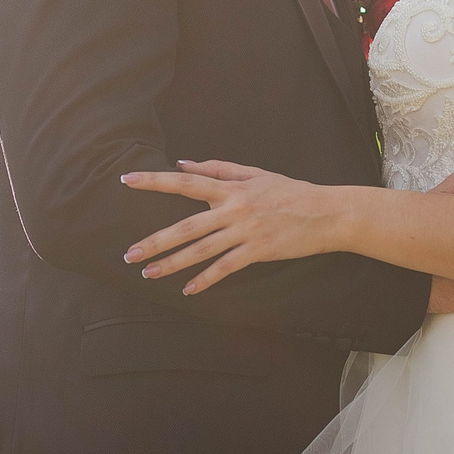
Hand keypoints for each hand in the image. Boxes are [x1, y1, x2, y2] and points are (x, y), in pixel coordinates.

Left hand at [119, 159, 344, 295]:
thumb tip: (183, 163)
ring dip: (172, 263)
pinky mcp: (258, 251)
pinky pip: (225, 268)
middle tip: (129, 254)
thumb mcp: (256, 173)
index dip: (154, 181)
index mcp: (231, 188)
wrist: (327, 212)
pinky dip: (206, 280)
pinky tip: (188, 290)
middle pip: (185, 226)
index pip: (185, 183)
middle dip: (155, 241)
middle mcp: (233, 209)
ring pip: (201, 250)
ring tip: (149, 272)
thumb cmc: (291, 191)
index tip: (127, 181)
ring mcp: (245, 231)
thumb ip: (219, 169)